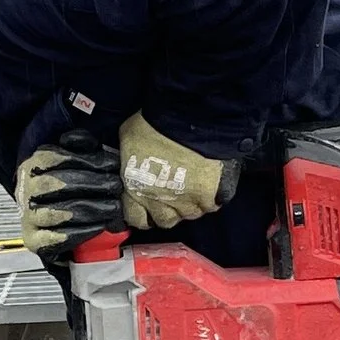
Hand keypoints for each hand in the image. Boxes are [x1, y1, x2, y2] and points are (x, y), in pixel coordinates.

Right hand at [16, 133, 126, 254]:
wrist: (49, 220)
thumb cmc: (66, 186)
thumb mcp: (72, 159)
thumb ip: (80, 146)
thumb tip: (89, 142)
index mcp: (33, 166)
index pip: (56, 159)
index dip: (86, 161)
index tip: (111, 165)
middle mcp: (26, 190)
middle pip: (56, 185)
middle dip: (90, 184)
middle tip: (115, 186)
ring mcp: (27, 216)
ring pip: (57, 213)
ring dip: (89, 210)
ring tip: (112, 208)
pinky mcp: (33, 240)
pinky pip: (56, 238)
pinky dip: (80, 233)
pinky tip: (99, 227)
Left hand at [119, 111, 235, 229]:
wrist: (189, 118)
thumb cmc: (153, 125)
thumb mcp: (127, 140)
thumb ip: (128, 160)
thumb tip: (129, 163)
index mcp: (136, 191)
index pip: (135, 219)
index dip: (140, 212)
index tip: (143, 205)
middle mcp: (161, 203)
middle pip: (164, 221)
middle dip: (164, 211)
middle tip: (168, 195)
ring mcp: (188, 203)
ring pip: (188, 215)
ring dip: (187, 205)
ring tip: (189, 189)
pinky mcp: (212, 197)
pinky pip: (211, 205)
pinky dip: (209, 199)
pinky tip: (208, 186)